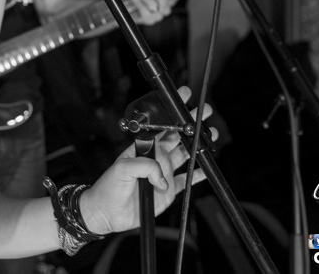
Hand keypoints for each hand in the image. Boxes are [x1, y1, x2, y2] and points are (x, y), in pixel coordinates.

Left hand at [79, 86, 215, 233]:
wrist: (107, 212)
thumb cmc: (109, 187)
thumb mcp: (122, 169)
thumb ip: (145, 167)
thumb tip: (163, 176)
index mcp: (144, 148)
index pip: (162, 128)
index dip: (173, 116)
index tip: (183, 105)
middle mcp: (156, 159)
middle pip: (178, 138)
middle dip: (191, 126)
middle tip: (203, 114)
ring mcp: (163, 174)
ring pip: (185, 156)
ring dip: (198, 147)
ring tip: (211, 137)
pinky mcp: (168, 191)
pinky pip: (186, 181)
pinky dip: (197, 176)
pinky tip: (206, 170)